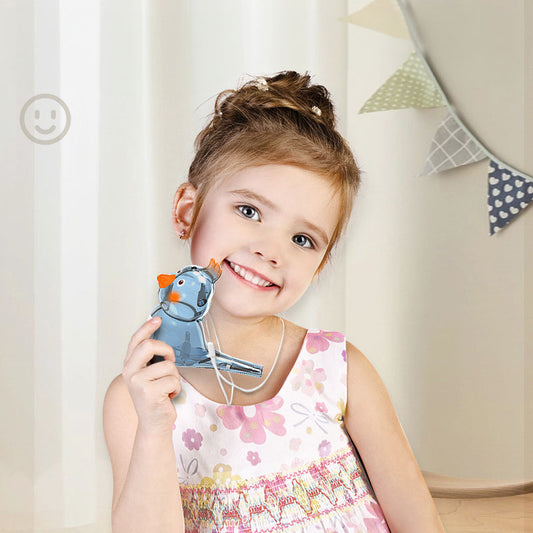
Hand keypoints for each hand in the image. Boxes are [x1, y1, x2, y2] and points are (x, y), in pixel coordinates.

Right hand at [122, 317, 180, 434]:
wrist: (153, 424)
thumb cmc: (155, 398)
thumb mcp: (149, 375)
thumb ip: (150, 359)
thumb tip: (160, 338)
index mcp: (129, 365)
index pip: (136, 340)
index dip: (147, 327)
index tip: (157, 319)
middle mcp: (129, 372)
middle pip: (149, 345)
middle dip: (166, 350)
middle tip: (170, 361)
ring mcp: (138, 382)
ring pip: (168, 365)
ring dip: (174, 377)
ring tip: (166, 388)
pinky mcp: (149, 392)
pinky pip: (173, 380)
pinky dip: (176, 388)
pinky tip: (168, 396)